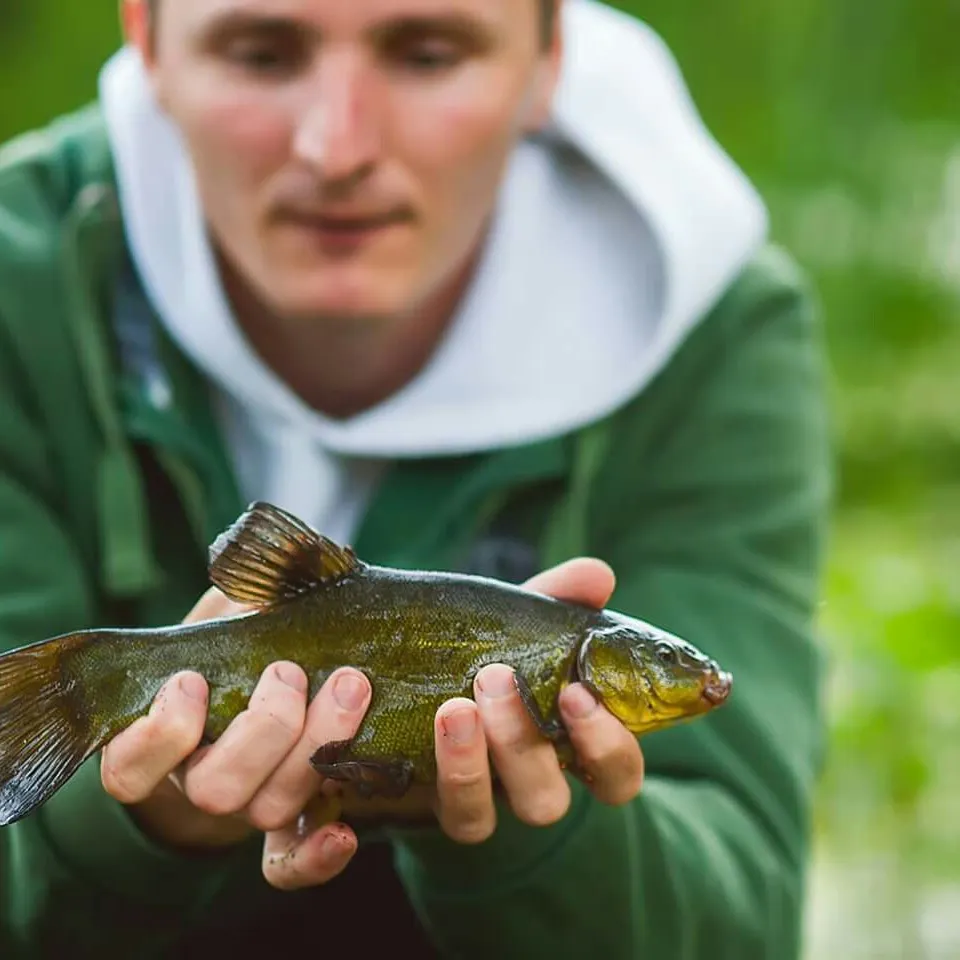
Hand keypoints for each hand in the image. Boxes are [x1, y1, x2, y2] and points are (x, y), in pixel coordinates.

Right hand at [99, 587, 369, 889]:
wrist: (285, 673)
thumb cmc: (253, 635)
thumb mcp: (238, 606)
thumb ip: (240, 588)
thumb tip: (259, 565)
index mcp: (164, 738)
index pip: (131, 768)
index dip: (158, 735)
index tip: (191, 681)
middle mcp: (201, 779)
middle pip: (217, 789)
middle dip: (261, 728)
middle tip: (288, 671)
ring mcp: (251, 802)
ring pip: (266, 810)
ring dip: (313, 748)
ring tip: (347, 685)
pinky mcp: (296, 820)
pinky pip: (295, 862)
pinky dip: (319, 855)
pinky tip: (346, 829)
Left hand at [432, 558, 644, 843]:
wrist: (424, 675)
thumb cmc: (502, 650)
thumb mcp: (529, 622)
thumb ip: (563, 599)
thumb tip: (598, 575)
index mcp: (572, 745)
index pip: (616, 772)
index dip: (606, 745)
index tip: (577, 693)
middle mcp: (533, 783)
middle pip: (546, 800)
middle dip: (522, 741)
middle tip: (496, 677)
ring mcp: (484, 799)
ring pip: (484, 815)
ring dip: (470, 760)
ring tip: (454, 703)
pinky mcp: (438, 804)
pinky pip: (449, 813)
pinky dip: (440, 769)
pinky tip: (430, 721)